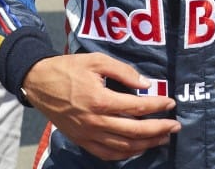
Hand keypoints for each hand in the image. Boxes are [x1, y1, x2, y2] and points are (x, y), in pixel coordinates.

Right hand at [21, 53, 179, 160]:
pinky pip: (106, 154)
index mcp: (100, 100)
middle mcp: (95, 121)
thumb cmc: (69, 69)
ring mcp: (87, 134)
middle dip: (159, 129)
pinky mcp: (81, 141)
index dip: (157, 105)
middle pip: (134, 131)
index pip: (137, 106)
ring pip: (123, 146)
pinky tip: (138, 148)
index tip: (171, 103)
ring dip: (146, 144)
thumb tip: (146, 83)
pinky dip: (125, 154)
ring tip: (163, 138)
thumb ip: (123, 72)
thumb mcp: (97, 61)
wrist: (39, 83)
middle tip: (176, 125)